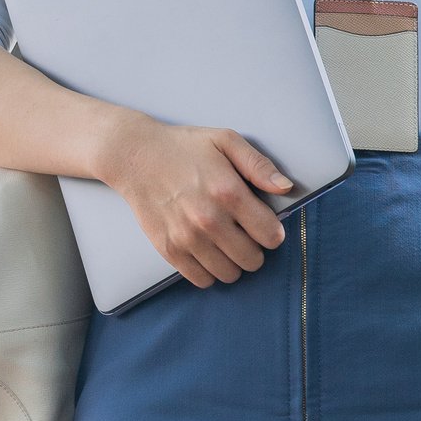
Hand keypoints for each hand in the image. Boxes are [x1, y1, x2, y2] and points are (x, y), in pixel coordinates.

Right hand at [95, 113, 291, 286]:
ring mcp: (187, 238)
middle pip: (253, 260)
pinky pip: (202, 279)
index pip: (270, 236)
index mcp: (228, 192)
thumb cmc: (183, 147)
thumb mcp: (225, 141)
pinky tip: (207, 251)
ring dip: (232, 262)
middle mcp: (209, 220)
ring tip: (225, 243)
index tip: (264, 225)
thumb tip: (285, 188)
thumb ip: (258, 164)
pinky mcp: (169, 250)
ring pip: (229, 274)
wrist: (135, 157)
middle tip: (243, 234)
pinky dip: (209, 270)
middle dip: (254, 249)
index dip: (273, 232)